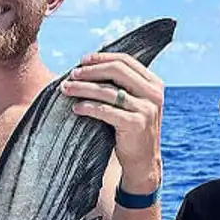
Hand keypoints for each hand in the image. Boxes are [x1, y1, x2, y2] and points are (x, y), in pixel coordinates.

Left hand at [59, 52, 164, 192]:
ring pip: (108, 90)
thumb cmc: (131, 129)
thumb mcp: (133, 102)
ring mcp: (146, 109)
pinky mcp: (136, 124)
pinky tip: (76, 108)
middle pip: (116, 70)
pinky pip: (105, 110)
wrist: (143, 162)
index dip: (101, 57)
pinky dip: (88, 107)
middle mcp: (153, 94)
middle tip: (70, 76)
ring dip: (82, 88)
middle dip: (90, 71)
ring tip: (65, 89)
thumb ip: (121, 84)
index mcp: (154, 83)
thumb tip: (90, 62)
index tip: (81, 61)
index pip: (125, 60)